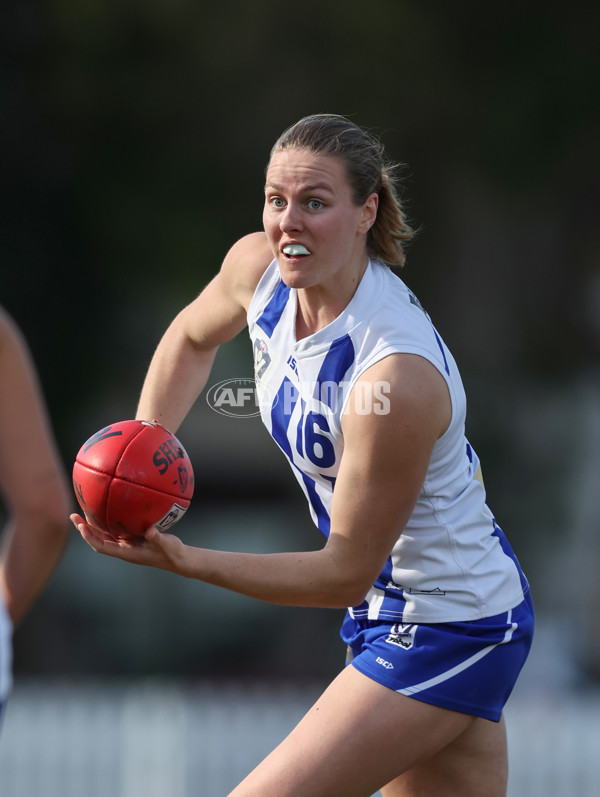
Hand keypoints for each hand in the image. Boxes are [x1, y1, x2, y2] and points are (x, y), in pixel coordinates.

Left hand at [70, 513, 185, 572]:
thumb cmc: (172, 553)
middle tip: (73, 515)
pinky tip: (107, 508)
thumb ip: (158, 538)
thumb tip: (149, 530)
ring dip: (92, 524)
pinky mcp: (132, 538)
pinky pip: (116, 528)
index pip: (102, 546)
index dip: (90, 537)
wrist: (177, 558)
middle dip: (84, 529)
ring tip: (83, 510)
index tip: (81, 527)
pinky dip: (107, 520)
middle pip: (98, 539)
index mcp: (127, 553)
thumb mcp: (167, 545)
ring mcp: (127, 543)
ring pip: (105, 534)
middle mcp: (123, 548)